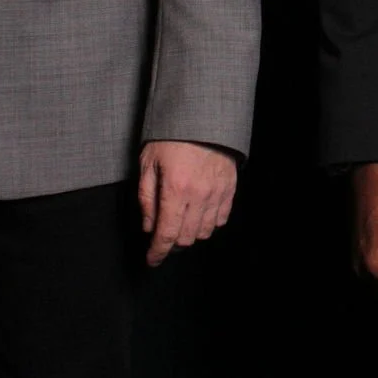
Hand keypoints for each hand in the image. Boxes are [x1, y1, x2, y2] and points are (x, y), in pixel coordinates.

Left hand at [137, 140, 237, 266]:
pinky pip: (222, 218)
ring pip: (205, 231)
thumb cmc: (171, 137)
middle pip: (186, 237)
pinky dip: (210, 223)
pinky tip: (200, 215)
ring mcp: (217, 192)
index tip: (151, 260)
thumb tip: (149, 226)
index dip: (157, 252)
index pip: (166, 234)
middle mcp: (198, 195)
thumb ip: (147, 198)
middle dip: (172, 244)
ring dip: (191, 234)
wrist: (203, 116)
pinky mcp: (230, 187)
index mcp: (175, 189)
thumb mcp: (148, 163)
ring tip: (182, 225)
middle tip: (163, 237)